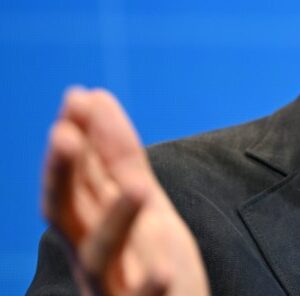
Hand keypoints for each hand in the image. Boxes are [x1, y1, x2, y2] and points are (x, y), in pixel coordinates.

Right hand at [41, 87, 209, 295]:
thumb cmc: (152, 265)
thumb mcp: (141, 205)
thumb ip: (117, 159)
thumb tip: (92, 97)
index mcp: (94, 227)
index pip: (75, 181)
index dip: (74, 143)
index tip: (77, 97)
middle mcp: (94, 257)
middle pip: (69, 214)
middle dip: (64, 176)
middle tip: (65, 134)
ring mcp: (114, 288)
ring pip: (100, 257)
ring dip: (115, 221)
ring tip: (137, 188)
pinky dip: (147, 287)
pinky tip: (161, 271)